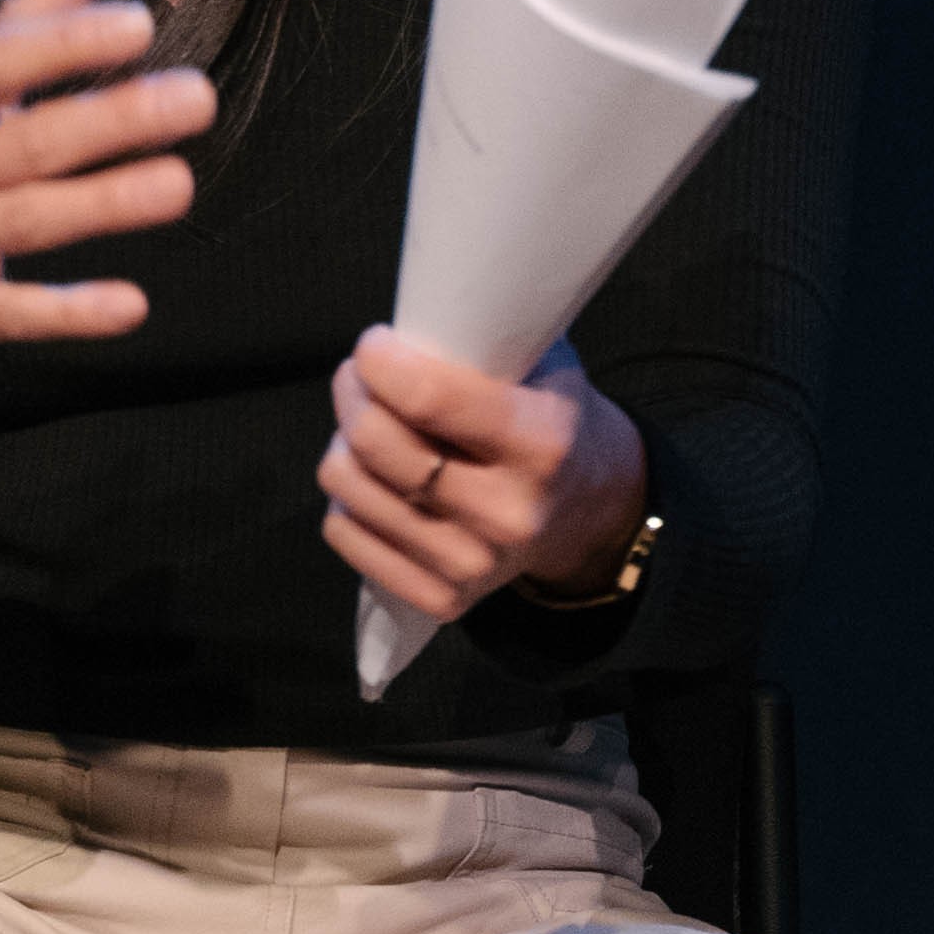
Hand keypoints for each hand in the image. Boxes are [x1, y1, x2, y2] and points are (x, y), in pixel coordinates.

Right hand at [0, 0, 215, 466]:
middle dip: (111, 119)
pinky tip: (132, 306)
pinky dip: (69, 312)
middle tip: (196, 98)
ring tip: (180, 184)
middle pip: (27, 140)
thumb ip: (25, 24)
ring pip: (26, 220)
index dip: (65, 43)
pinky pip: (13, 311)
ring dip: (105, 204)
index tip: (139, 25)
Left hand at [319, 329, 650, 627]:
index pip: (427, 397)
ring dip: (343, 444)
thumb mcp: (544, 366)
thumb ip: (484, 347)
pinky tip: (376, 481)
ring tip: (371, 429)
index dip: (381, 359)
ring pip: (348, 487)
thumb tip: (401, 334)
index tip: (376, 344)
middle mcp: (509, 512)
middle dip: (353, 393)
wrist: (590, 512)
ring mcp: (474, 564)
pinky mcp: (444, 600)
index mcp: (543, 444)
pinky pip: (345, 535)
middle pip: (377, 443)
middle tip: (361, 378)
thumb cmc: (552, 418)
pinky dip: (347, 500)